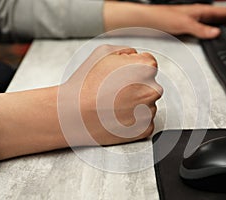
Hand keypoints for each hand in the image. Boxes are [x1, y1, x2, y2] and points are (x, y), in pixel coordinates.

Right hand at [0, 45, 161, 159]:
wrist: (73, 114)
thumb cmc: (86, 84)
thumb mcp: (104, 52)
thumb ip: (127, 50)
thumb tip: (136, 56)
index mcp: (147, 67)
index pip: (149, 63)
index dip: (133, 67)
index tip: (121, 74)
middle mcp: (153, 89)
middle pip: (149, 84)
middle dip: (136, 85)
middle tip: (114, 90)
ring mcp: (149, 111)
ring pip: (147, 103)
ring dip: (135, 103)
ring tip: (113, 104)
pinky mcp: (144, 129)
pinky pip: (144, 121)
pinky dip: (134, 120)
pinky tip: (117, 116)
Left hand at [104, 2, 225, 38]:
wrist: (150, 19)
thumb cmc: (163, 17)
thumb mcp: (184, 24)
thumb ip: (201, 29)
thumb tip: (216, 33)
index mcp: (201, 10)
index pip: (225, 12)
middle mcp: (198, 13)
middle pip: (222, 16)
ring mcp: (194, 19)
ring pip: (215, 20)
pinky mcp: (188, 25)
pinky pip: (206, 26)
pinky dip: (215, 29)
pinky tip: (214, 33)